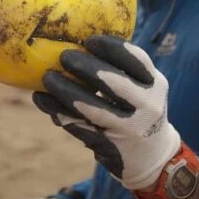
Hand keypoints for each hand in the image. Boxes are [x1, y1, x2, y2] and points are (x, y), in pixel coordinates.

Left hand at [33, 35, 180, 189]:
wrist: (152, 157)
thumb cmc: (138, 111)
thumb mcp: (143, 89)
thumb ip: (122, 70)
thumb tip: (80, 41)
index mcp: (155, 84)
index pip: (136, 60)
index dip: (112, 47)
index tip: (89, 40)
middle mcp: (147, 106)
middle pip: (114, 83)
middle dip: (86, 67)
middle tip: (64, 56)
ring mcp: (129, 129)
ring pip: (92, 108)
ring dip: (66, 90)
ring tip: (47, 78)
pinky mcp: (110, 148)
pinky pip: (79, 126)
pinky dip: (58, 112)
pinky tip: (43, 100)